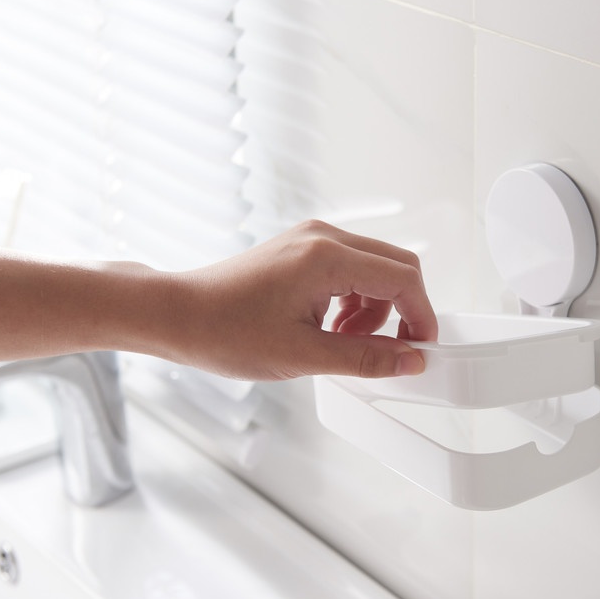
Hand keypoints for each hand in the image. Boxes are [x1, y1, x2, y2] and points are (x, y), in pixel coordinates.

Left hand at [170, 220, 437, 381]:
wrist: (177, 315)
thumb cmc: (225, 332)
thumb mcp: (303, 356)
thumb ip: (365, 358)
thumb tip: (410, 361)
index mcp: (326, 257)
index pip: (403, 278)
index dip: (422, 316)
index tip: (421, 349)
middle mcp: (323, 237)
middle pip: (396, 266)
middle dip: (402, 311)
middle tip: (391, 350)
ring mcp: (312, 238)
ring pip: (375, 268)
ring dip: (376, 308)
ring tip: (345, 341)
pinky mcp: (303, 248)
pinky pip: (351, 268)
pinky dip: (354, 299)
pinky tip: (331, 326)